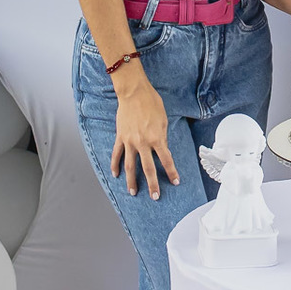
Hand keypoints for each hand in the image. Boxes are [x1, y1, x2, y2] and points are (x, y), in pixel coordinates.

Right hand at [112, 73, 179, 198]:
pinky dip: (115, 165)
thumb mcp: (163, 119)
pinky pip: (117, 154)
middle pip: (148, 168)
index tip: (175, 182)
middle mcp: (143, 142)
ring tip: (133, 192)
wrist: (133, 92)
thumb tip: (162, 149)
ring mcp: (129, 141)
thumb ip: (162, 136)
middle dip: (152, 184)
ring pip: (130, 166)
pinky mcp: (120, 137)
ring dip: (131, 181)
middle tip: (155, 197)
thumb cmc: (151, 103)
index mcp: (156, 138)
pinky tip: (115, 175)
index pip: (166, 160)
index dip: (171, 172)